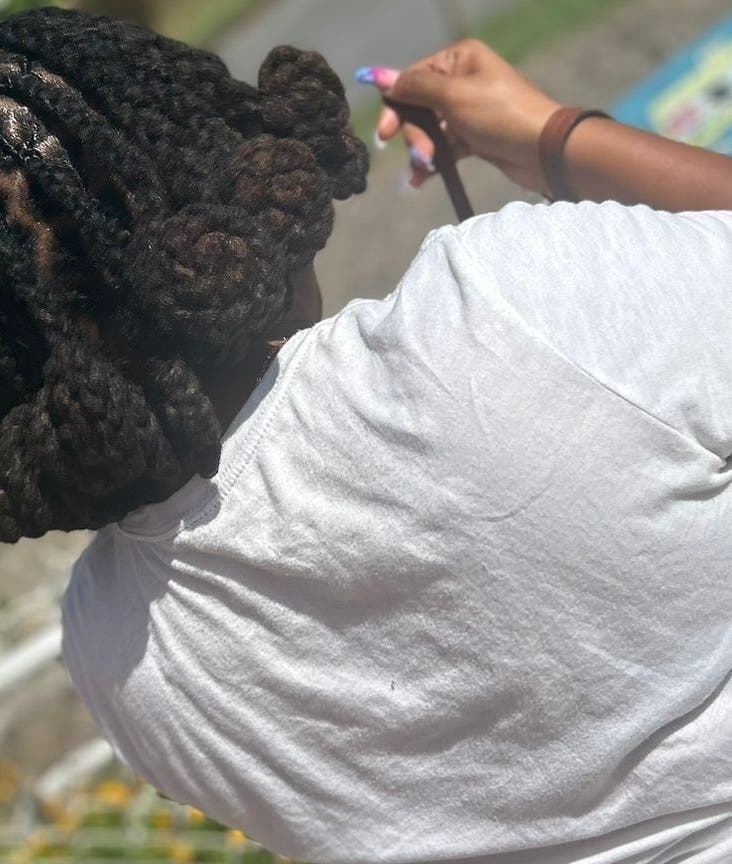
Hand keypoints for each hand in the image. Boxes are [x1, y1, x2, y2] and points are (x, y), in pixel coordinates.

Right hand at [359, 40, 561, 192]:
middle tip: (419, 156)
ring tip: (423, 170)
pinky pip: (445, 146)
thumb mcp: (453, 96)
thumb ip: (415, 87)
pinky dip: (434, 160)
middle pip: (420, 107)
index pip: (413, 78)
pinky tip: (422, 178)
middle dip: (415, 134)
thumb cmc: (500, 114)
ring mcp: (469, 110)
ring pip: (431, 130)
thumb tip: (380, 76)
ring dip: (423, 150)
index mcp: (459, 60)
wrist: (542, 149)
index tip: (384, 133)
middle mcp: (463, 80)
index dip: (396, 105)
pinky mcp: (475, 136)